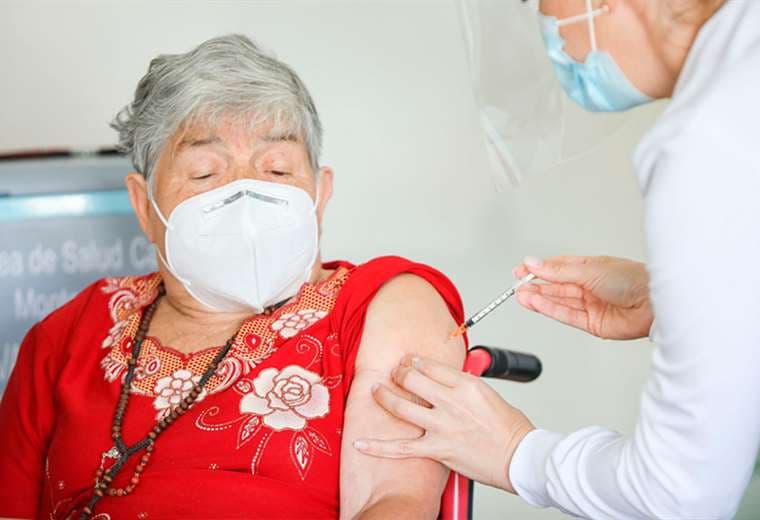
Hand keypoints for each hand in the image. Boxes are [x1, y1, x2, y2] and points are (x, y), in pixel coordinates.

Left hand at [353, 354, 533, 493]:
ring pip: (401, 406)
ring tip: (376, 390)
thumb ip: (462, 384)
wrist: (520, 457)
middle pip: (411, 379)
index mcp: (466, 385)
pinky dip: (378, 446)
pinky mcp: (438, 449)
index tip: (409, 362)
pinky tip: (361, 443)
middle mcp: (452, 402)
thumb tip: (444, 379)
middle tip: (394, 374)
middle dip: (398, 373)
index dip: (413, 361)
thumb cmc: (510, 428)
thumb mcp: (488, 393)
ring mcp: (443, 426)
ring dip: (384, 396)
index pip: (429, 365)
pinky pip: (401, 448)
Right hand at [514, 255, 652, 339]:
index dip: (539, 269)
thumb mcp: (589, 270)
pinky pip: (565, 316)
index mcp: (591, 268)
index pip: (558, 268)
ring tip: (521, 295)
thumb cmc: (634, 280)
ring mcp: (590, 305)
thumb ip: (558, 271)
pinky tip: (536, 303)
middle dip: (535, 285)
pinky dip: (549, 309)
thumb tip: (535, 263)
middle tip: (517, 284)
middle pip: (556, 286)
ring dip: (538, 298)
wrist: (654, 303)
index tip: (521, 270)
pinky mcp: (591, 324)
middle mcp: (589, 287)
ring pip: (558, 301)